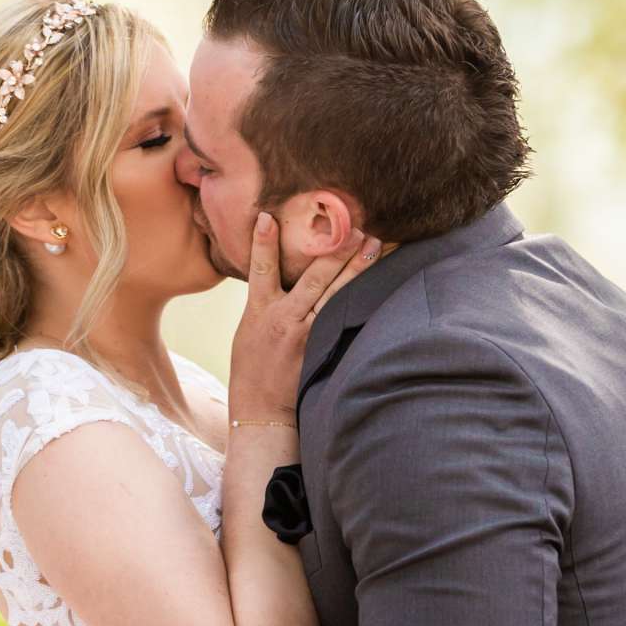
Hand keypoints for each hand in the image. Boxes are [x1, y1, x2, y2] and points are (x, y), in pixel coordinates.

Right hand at [225, 215, 380, 422]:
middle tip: (354, 225)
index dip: (263, 243)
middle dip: (334, 250)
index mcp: (259, 311)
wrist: (261, 409)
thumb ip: (264, 299)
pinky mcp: (322, 349)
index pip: (261, 269)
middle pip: (313, 278)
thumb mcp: (248, 327)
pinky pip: (343, 320)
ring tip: (374, 244)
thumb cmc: (252, 366)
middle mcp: (284, 319)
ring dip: (356, 268)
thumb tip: (280, 271)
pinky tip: (378, 284)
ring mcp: (306, 335)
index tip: (268, 216)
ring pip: (335, 296)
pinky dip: (360, 301)